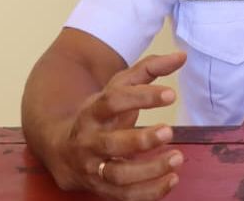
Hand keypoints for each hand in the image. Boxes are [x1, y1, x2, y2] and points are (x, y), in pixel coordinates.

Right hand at [56, 51, 186, 200]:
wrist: (61, 147)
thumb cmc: (100, 113)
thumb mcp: (118, 87)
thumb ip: (149, 69)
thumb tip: (182, 56)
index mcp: (92, 112)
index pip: (113, 102)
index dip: (141, 97)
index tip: (171, 95)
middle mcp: (89, 141)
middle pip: (111, 143)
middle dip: (141, 140)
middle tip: (169, 130)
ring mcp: (93, 168)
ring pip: (118, 175)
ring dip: (149, 170)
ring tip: (177, 158)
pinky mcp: (101, 188)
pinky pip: (124, 195)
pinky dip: (149, 192)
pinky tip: (172, 179)